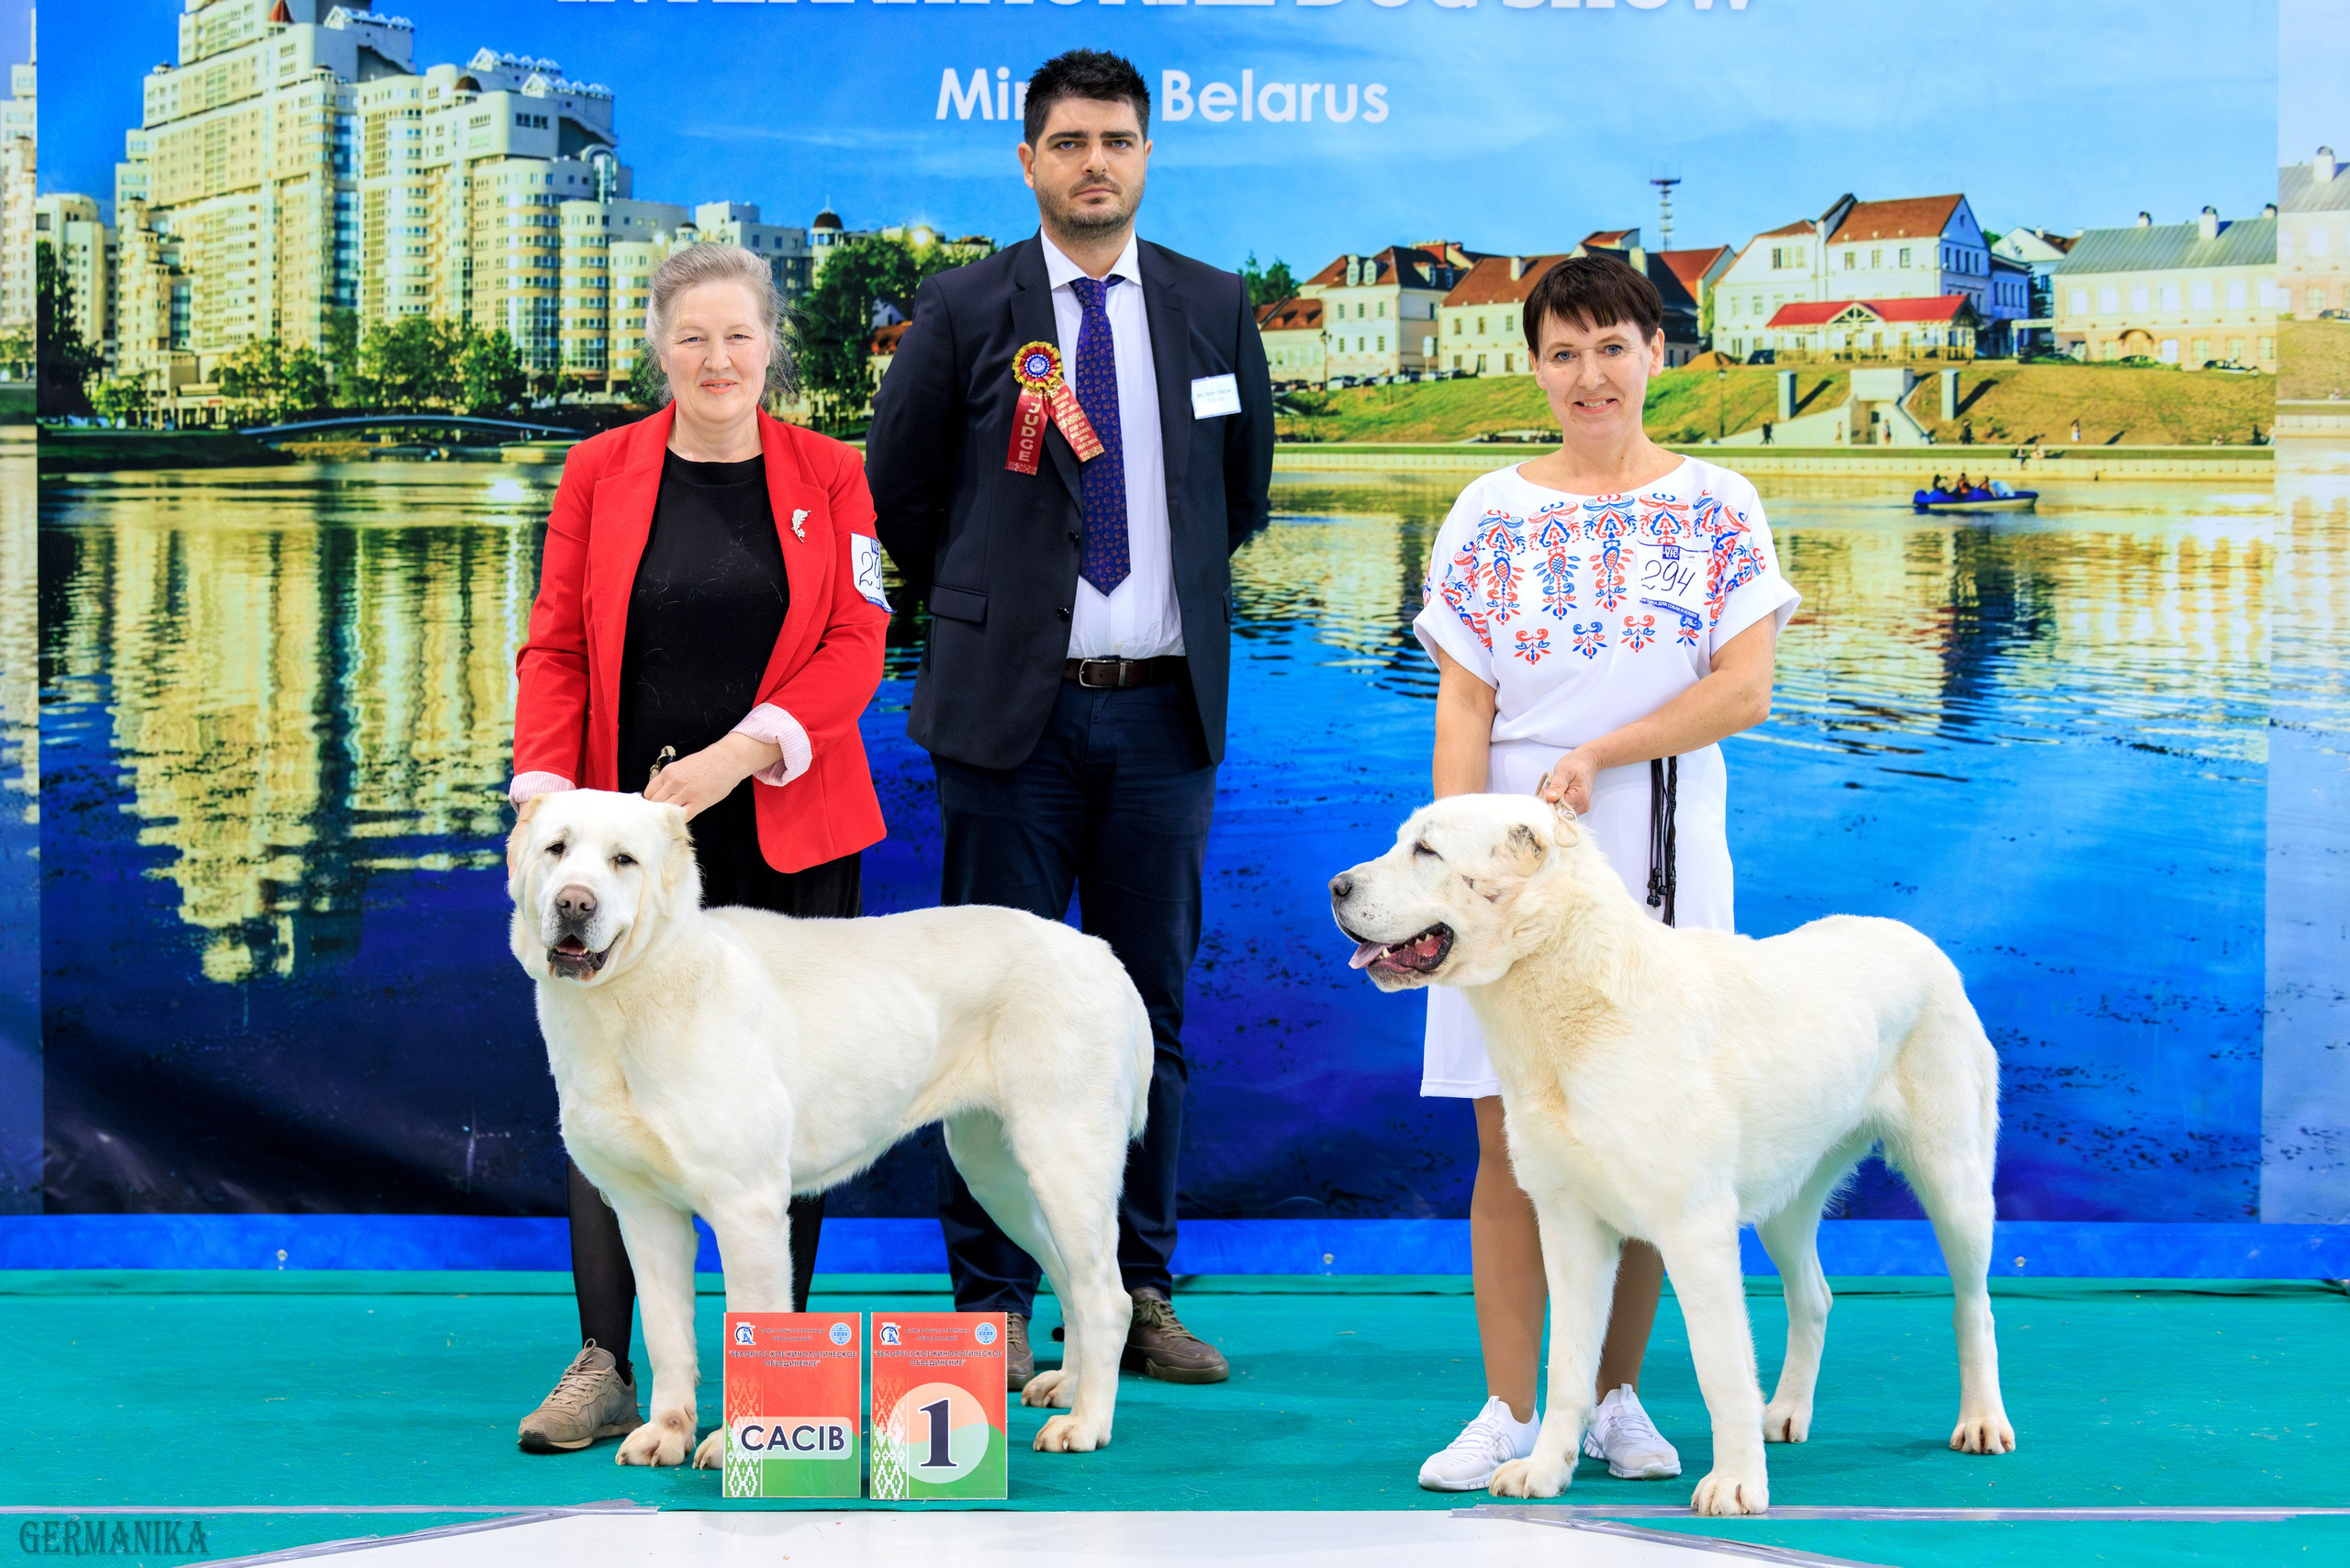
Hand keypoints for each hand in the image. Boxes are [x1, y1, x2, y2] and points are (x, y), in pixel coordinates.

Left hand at [644, 734, 776, 820]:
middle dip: (658, 810)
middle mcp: (674, 783)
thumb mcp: (682, 766)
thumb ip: (671, 779)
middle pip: (655, 804)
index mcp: (668, 773)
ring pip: (667, 811)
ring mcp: (686, 793)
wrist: (727, 759)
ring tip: (672, 817)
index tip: (656, 804)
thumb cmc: (708, 762)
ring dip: (668, 816)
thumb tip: (663, 793)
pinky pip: (683, 816)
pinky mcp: (699, 802)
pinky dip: (681, 820)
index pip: (649, 792)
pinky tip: (682, 819)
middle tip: (663, 813)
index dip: (652, 800)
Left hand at [1536, 746, 1600, 816]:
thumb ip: (1557, 785)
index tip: (1547, 790)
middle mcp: (1582, 805)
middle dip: (1551, 801)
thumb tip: (1550, 798)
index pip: (1559, 808)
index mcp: (1579, 797)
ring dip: (1555, 802)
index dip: (1549, 801)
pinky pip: (1565, 809)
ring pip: (1561, 811)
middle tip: (1551, 787)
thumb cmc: (1576, 764)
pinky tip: (1560, 793)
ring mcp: (1581, 807)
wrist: (1587, 762)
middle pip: (1560, 811)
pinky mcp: (1579, 807)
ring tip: (1557, 788)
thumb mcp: (1564, 771)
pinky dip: (1559, 802)